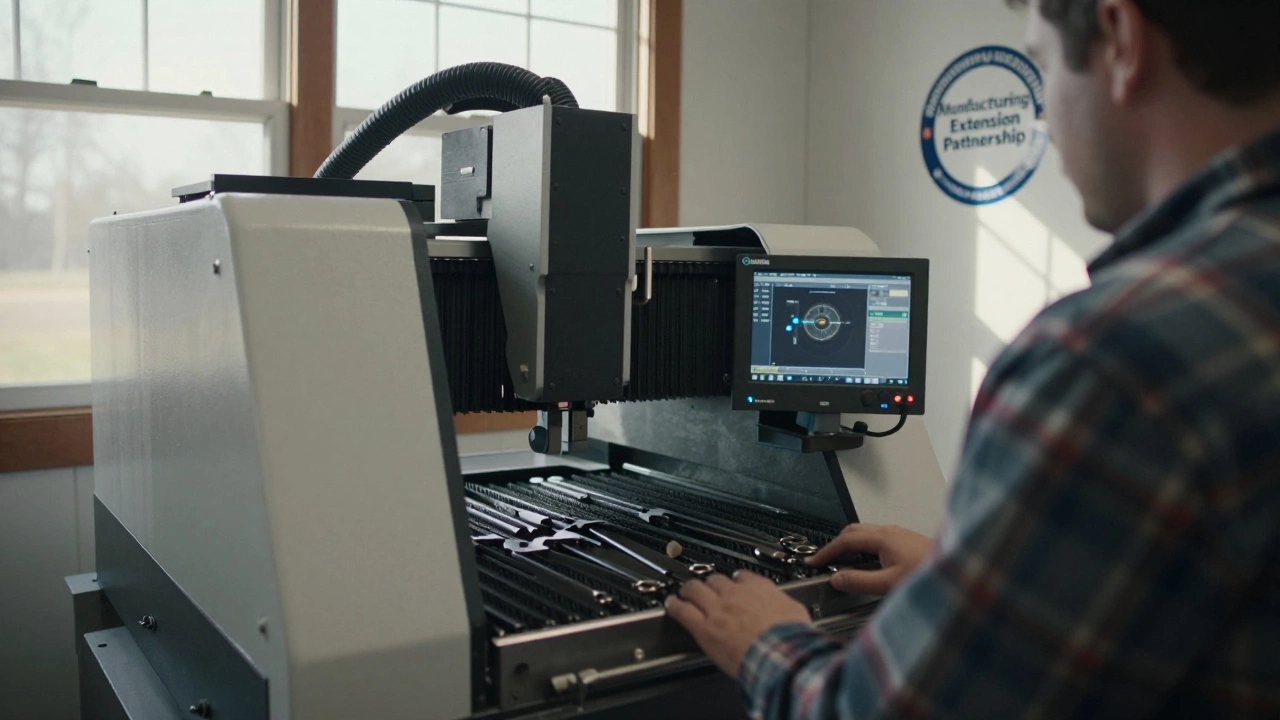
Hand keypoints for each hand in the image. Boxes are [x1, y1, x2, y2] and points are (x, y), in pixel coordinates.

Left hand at [665, 571, 812, 677]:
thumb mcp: (796, 613)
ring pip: (695, 589)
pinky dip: (674, 605)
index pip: (742, 576)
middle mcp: (736, 594)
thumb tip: (789, 609)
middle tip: (707, 589)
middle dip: (710, 584)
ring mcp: (717, 609)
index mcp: (760, 589)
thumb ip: (785, 605)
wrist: (780, 655)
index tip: (733, 584)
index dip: (735, 581)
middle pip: (715, 580)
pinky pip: (682, 610)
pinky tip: (670, 604)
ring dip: (689, 590)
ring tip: (685, 592)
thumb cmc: (791, 639)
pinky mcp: (704, 627)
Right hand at [806, 524, 933, 594]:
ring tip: (844, 565)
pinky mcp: (909, 543)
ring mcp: (901, 535)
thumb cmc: (931, 575)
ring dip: (852, 547)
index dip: (826, 551)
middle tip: (825, 560)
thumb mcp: (889, 584)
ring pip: (868, 535)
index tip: (813, 561)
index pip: (845, 540)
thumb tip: (837, 577)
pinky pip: (879, 540)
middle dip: (836, 545)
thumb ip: (859, 581)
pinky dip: (866, 550)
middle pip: (854, 531)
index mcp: (883, 538)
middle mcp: (891, 532)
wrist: (965, 571)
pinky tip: (871, 566)